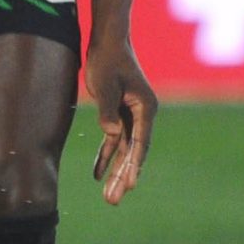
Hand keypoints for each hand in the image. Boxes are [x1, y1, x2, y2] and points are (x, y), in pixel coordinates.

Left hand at [85, 39, 157, 204]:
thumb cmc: (108, 60)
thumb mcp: (105, 86)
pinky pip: (114, 141)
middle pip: (133, 152)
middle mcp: (143, 115)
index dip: (134, 166)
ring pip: (124, 150)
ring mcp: (132, 116)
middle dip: (123, 177)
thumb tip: (111, 135)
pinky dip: (105, 156)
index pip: (140, 144)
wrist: (108, 42)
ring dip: (115, 172)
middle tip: (112, 201)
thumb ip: (108, 110)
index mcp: (146, 109)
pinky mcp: (120, 114)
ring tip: (108, 197)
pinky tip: (98, 174)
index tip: (130, 185)